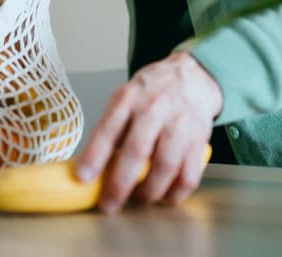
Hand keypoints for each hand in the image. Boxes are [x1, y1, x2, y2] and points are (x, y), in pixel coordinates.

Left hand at [75, 51, 221, 212]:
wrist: (192, 76)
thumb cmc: (152, 91)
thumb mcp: (125, 97)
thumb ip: (112, 128)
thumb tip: (92, 167)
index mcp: (128, 98)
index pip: (108, 128)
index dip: (94, 155)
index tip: (83, 177)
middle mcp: (154, 108)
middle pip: (136, 151)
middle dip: (120, 183)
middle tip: (109, 204)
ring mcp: (179, 124)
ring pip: (164, 166)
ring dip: (149, 191)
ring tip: (138, 199)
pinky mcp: (199, 140)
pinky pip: (188, 175)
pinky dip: (176, 193)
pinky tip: (165, 195)